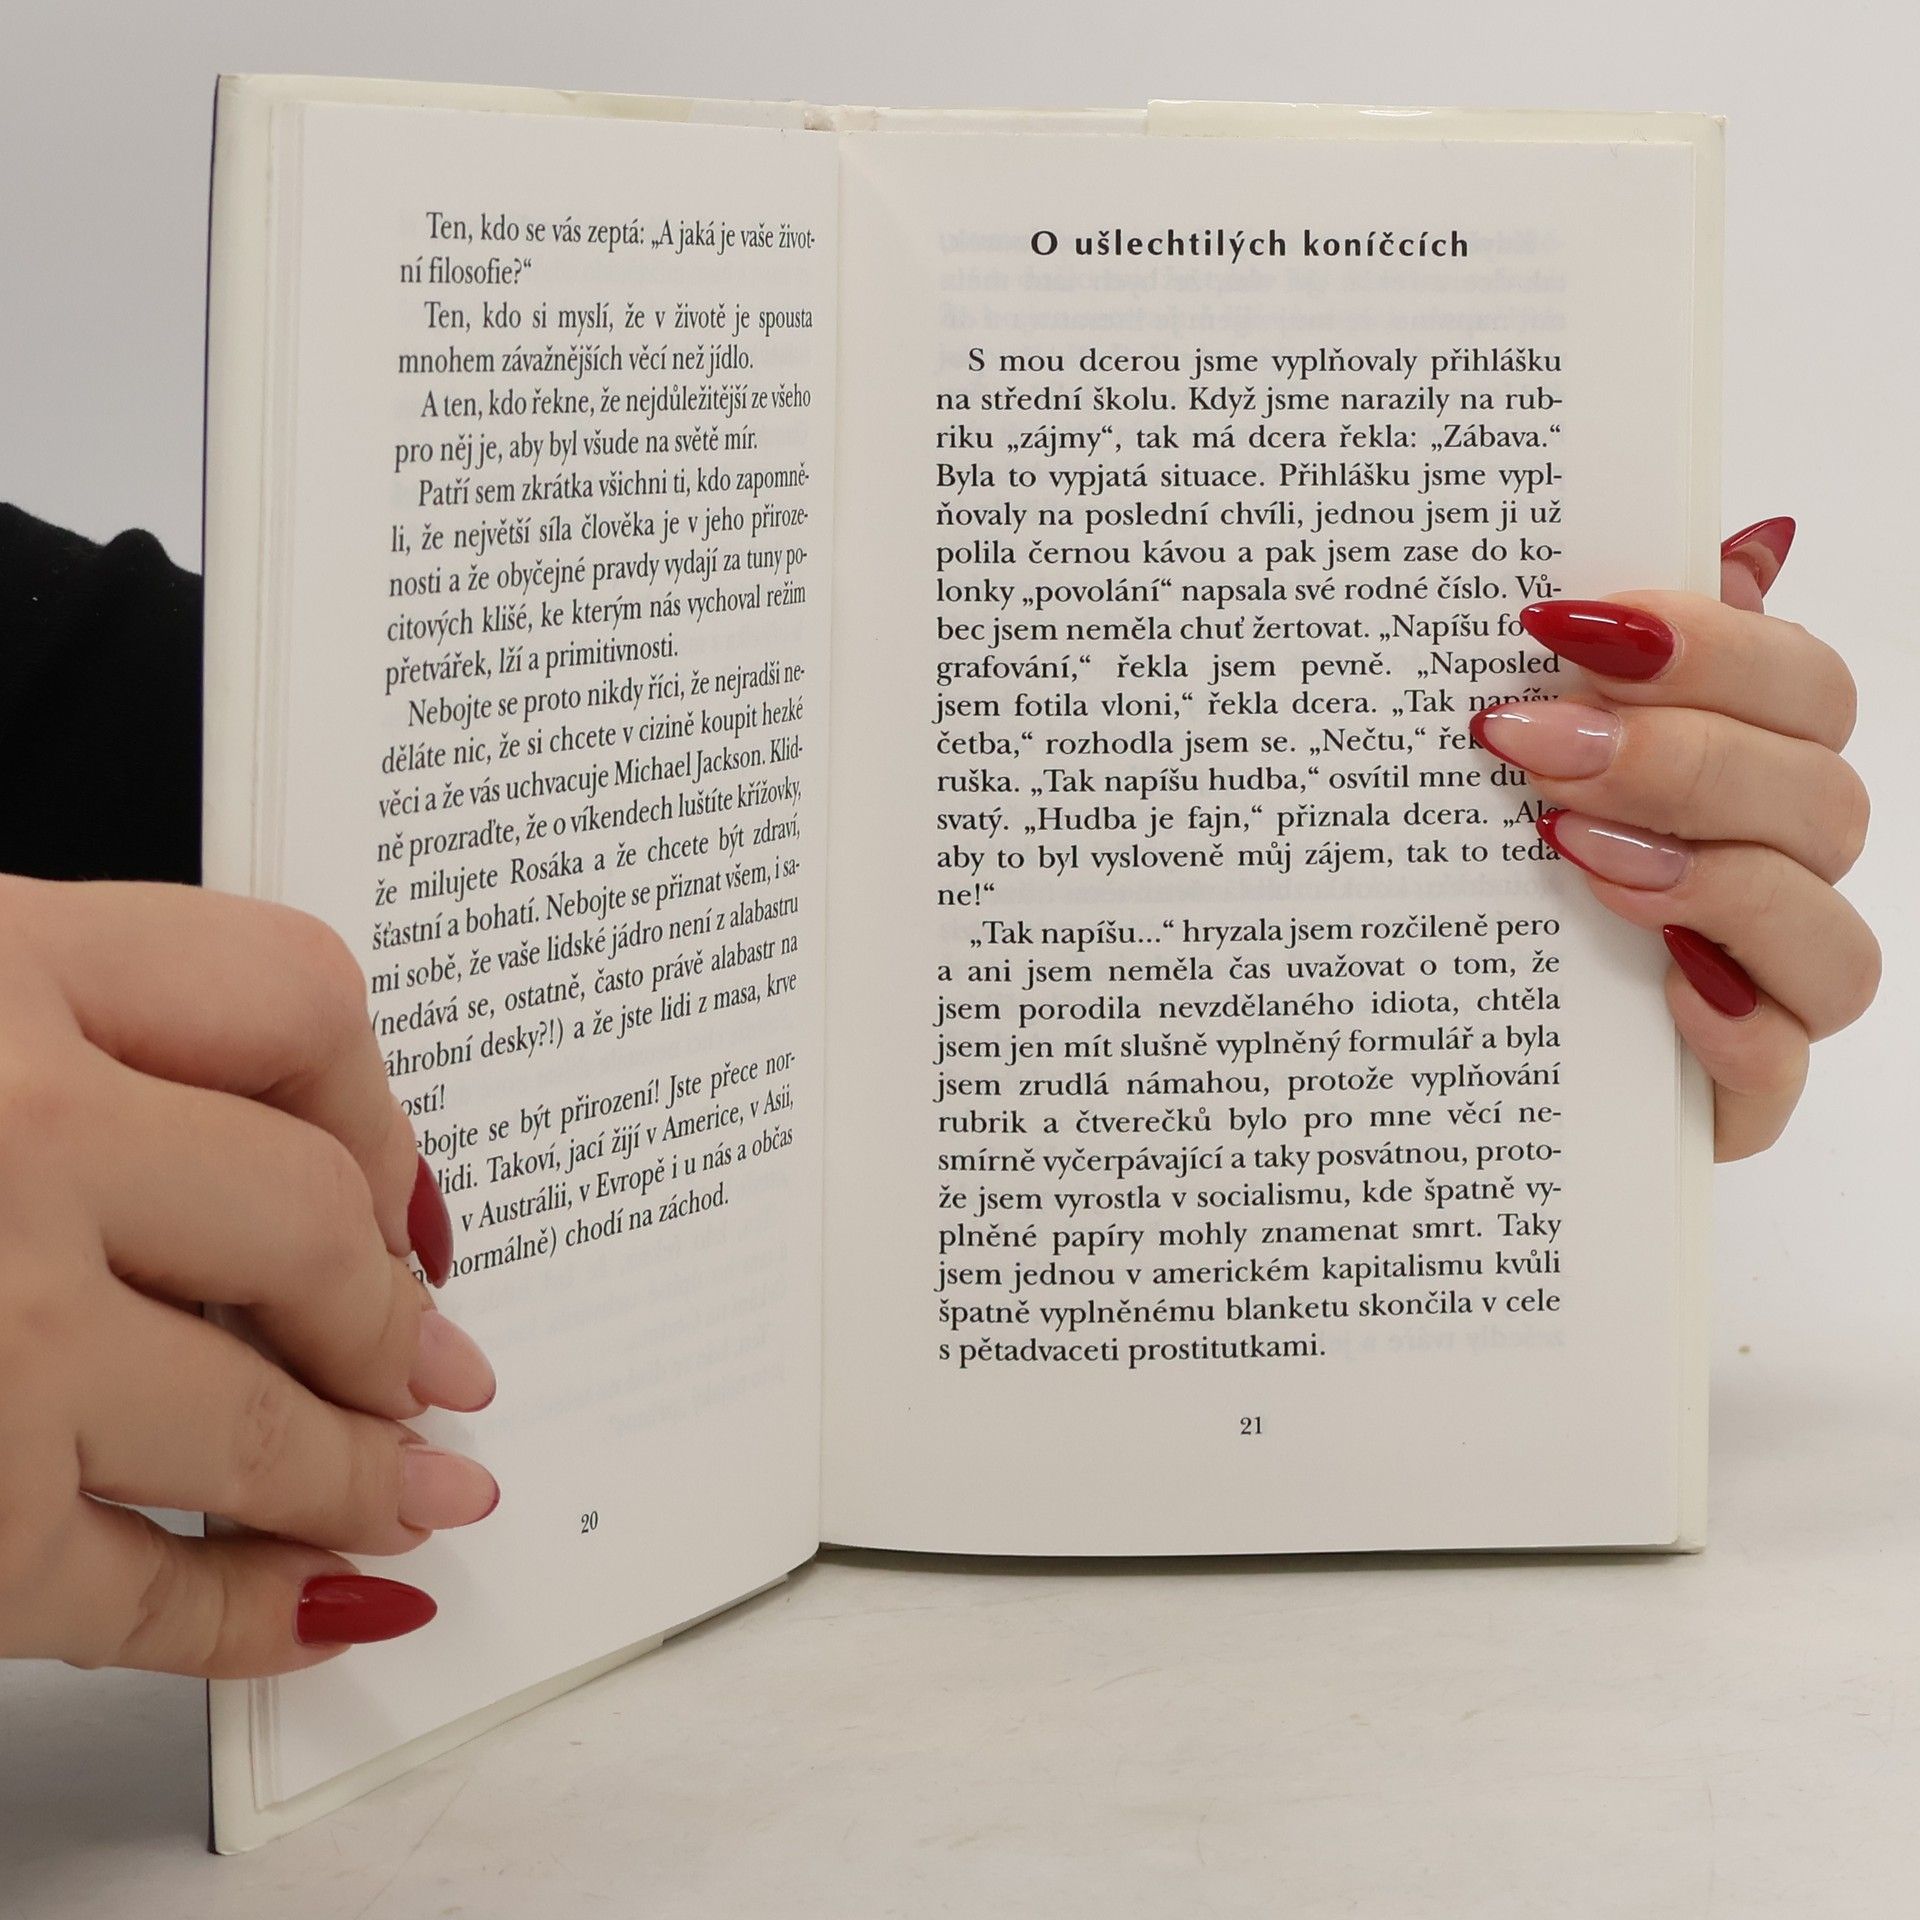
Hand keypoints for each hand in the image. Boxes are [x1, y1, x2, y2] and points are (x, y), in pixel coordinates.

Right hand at [0, 879, 496, 1676]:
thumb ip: (82, 1040)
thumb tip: (302, 1172)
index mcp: (1, 966)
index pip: (295, 998)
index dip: (373, 1107)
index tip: (406, 1190)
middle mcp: (12, 1131)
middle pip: (308, 1217)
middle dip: (387, 1315)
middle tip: (439, 1366)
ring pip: (258, 1416)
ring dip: (358, 1475)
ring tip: (420, 1497)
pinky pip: (133, 1590)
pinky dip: (240, 1621)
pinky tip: (306, 1612)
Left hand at [1469, 518, 1877, 1159]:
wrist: (1421, 1041)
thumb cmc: (1481, 879)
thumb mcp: (1513, 756)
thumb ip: (1616, 660)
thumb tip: (1746, 542)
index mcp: (1742, 771)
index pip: (1802, 686)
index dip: (1711, 646)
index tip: (1566, 627)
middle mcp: (1775, 872)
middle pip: (1821, 794)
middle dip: (1681, 758)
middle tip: (1534, 746)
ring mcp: (1765, 989)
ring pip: (1834, 936)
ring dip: (1710, 880)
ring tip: (1571, 853)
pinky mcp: (1734, 1093)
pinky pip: (1785, 1066)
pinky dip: (1737, 1024)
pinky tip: (1664, 986)